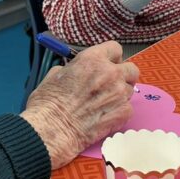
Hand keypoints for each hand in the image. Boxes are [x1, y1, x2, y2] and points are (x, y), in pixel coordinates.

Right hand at [20, 41, 138, 168]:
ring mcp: (119, 93)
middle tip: (110, 85)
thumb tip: (78, 71)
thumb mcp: (55, 75)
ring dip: (120, 94)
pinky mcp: (123, 112)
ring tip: (103, 104)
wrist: (52, 130)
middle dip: (123, 76)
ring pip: (129, 89)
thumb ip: (74, 68)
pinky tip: (104, 117)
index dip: (111, 58)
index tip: (107, 65)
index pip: (115, 49)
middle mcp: (110, 73)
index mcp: (93, 59)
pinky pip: (128, 108)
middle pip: (131, 69)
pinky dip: (119, 112)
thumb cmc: (48, 103)